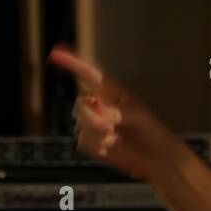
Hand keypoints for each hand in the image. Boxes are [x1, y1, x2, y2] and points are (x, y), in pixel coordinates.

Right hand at [47, 44, 160, 180]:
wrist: (154, 158)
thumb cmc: (152, 132)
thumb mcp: (138, 118)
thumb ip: (117, 114)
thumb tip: (101, 117)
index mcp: (112, 93)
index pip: (89, 75)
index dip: (72, 63)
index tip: (56, 52)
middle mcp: (100, 106)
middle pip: (80, 104)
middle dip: (92, 118)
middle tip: (111, 128)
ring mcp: (94, 124)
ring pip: (80, 125)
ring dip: (97, 135)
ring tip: (116, 139)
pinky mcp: (92, 142)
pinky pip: (82, 141)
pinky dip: (95, 146)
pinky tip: (110, 147)